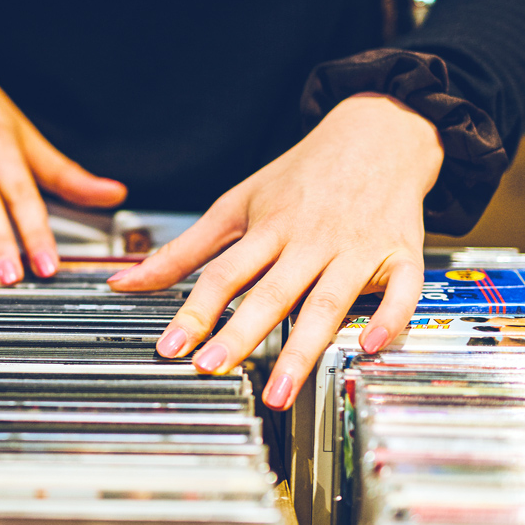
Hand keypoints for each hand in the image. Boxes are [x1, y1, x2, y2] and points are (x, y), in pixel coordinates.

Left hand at [108, 93, 443, 409]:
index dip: (196, 310)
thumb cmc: (302, 175)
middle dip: (241, 333)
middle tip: (213, 368)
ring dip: (304, 348)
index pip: (225, 273)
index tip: (172, 346)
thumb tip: (123, 281)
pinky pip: (402, 291)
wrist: (377, 133)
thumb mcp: (236, 203)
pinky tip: (368, 346)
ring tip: (279, 391)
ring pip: (329, 302)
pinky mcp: (402, 254)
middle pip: (272, 292)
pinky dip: (389, 318)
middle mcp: (310, 239)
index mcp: (269, 226)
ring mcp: (357, 248)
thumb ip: (183, 251)